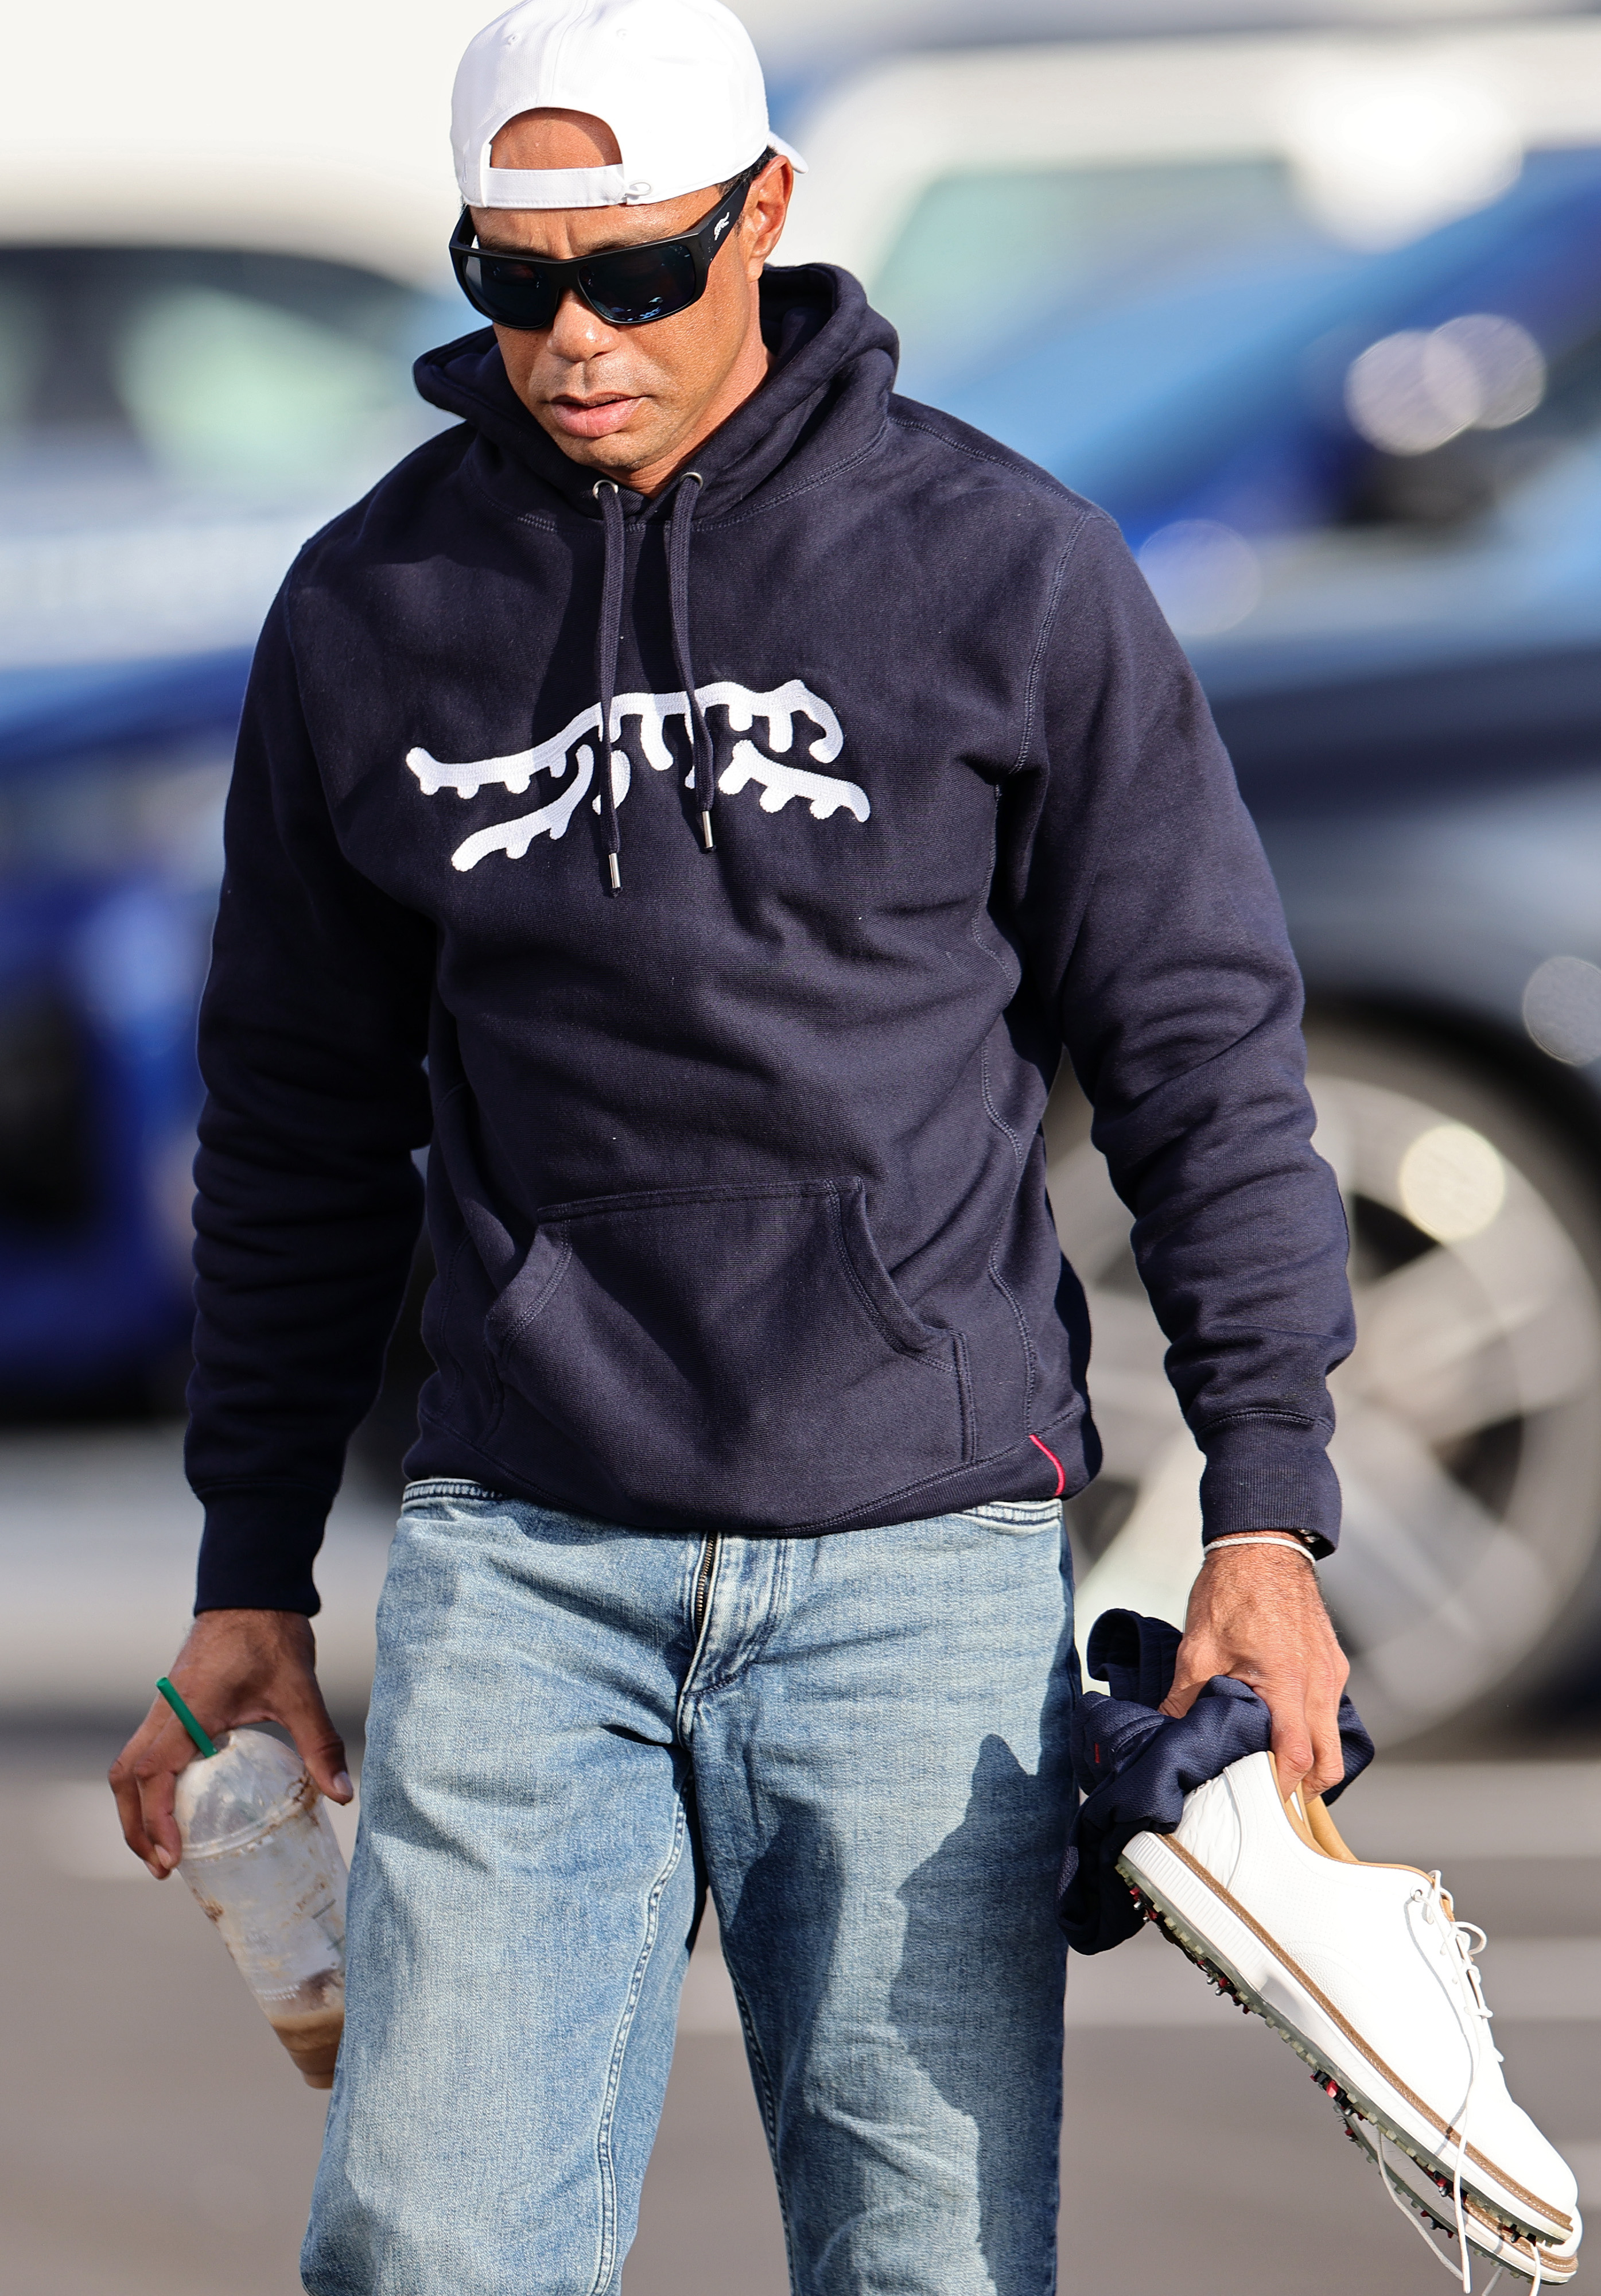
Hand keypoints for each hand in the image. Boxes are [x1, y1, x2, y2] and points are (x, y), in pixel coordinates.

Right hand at [109, 1610, 351, 1878]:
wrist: (252, 1592)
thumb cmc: (272, 1636)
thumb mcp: (301, 1691)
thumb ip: (319, 1743)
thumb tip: (344, 1794)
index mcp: (189, 1708)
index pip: (154, 1772)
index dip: (156, 1819)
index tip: (172, 1856)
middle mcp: (165, 1710)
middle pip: (126, 1777)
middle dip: (137, 1827)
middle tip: (163, 1868)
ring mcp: (162, 1707)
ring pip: (128, 1765)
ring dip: (136, 1810)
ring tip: (163, 1850)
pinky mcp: (170, 1706)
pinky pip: (143, 1752)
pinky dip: (148, 1787)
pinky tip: (175, 1808)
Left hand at [1160, 1543, 1348, 1800]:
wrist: (1263, 1544)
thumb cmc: (1233, 1590)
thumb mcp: (1197, 1648)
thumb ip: (1184, 1698)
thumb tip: (1167, 1731)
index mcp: (1288, 1681)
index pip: (1296, 1756)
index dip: (1280, 1786)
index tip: (1260, 1801)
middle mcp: (1319, 1681)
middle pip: (1329, 1760)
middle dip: (1304, 1786)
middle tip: (1270, 1793)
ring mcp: (1331, 1673)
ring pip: (1332, 1737)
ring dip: (1308, 1756)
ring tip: (1268, 1760)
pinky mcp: (1332, 1663)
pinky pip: (1329, 1710)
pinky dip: (1310, 1728)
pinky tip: (1278, 1725)